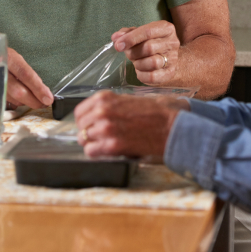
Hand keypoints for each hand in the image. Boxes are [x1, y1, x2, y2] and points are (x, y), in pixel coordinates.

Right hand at [5, 48, 52, 108]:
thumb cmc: (2, 58)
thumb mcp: (14, 59)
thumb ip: (25, 74)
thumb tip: (42, 91)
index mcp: (8, 57)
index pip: (26, 75)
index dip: (38, 88)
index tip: (48, 99)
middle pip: (18, 91)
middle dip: (33, 101)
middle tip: (43, 104)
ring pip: (10, 99)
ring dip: (23, 102)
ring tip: (31, 99)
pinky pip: (1, 102)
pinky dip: (12, 103)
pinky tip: (17, 99)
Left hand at [74, 91, 188, 157]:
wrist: (171, 126)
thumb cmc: (155, 113)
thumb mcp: (129, 100)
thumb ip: (110, 107)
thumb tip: (96, 116)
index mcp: (105, 98)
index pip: (80, 112)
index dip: (85, 121)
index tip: (90, 126)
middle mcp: (102, 111)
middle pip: (80, 126)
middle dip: (88, 133)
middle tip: (100, 137)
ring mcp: (106, 128)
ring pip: (84, 140)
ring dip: (93, 143)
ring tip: (106, 144)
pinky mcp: (112, 145)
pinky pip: (91, 152)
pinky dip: (97, 153)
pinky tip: (108, 151)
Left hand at [112, 21, 179, 84]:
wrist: (168, 56)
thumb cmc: (151, 42)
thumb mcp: (140, 33)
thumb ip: (127, 33)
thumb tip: (116, 37)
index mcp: (166, 28)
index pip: (147, 32)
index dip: (130, 39)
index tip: (118, 46)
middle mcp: (172, 42)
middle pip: (149, 47)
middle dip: (133, 52)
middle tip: (129, 54)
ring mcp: (173, 58)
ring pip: (153, 62)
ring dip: (138, 64)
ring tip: (136, 62)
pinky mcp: (170, 73)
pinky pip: (152, 77)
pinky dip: (141, 75)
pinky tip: (140, 71)